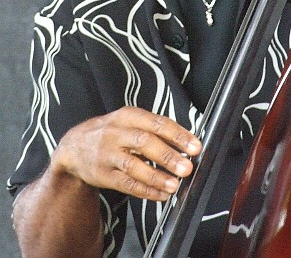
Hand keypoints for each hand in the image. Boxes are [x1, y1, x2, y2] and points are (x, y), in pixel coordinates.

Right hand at [50, 107, 201, 201]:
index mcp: (127, 115)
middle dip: (168, 156)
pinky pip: (126, 184)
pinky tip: (160, 194)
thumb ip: (154, 129)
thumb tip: (186, 142)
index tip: (195, 146)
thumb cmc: (111, 132)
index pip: (157, 123)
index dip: (178, 135)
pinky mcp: (102, 174)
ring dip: (156, 176)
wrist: (73, 147)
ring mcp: (107, 154)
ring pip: (134, 166)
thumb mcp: (129, 121)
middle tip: (187, 167)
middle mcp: (116, 132)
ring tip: (174, 184)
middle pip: (145, 142)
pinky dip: (145, 191)